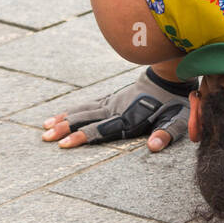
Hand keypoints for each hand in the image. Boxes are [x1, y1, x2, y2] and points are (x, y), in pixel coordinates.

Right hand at [42, 71, 193, 151]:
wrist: (172, 75)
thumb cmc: (176, 103)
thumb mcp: (179, 120)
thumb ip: (166, 134)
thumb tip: (152, 147)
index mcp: (130, 117)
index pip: (102, 129)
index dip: (82, 136)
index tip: (64, 144)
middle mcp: (117, 108)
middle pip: (87, 119)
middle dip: (65, 129)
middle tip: (45, 138)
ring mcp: (113, 101)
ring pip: (84, 110)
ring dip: (64, 119)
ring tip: (44, 128)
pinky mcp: (111, 97)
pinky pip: (89, 104)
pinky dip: (73, 110)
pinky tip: (60, 116)